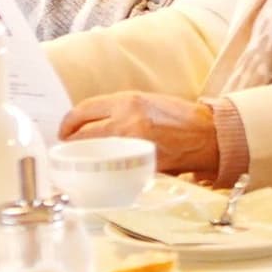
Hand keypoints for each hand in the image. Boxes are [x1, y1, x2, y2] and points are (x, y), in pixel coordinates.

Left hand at [60, 91, 223, 176]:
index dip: (68, 123)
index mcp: (127, 101)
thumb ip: (118, 110)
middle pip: (83, 134)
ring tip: (83, 160)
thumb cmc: (177, 117)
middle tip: (67, 148)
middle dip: (70, 143)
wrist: (206, 134)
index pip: (83, 111)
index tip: (64, 131)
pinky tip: (105, 170)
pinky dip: (107, 169)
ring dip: (85, 157)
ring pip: (96, 153)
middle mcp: (127, 121)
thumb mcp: (145, 102)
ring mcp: (134, 144)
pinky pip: (116, 167)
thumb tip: (90, 123)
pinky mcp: (143, 164)